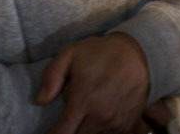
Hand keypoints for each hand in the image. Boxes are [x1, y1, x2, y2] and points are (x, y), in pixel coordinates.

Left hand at [37, 34, 151, 133]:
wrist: (138, 54)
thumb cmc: (100, 53)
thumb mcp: (70, 54)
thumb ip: (51, 76)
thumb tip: (41, 100)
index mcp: (83, 101)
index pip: (62, 133)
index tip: (50, 131)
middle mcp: (100, 117)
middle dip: (70, 131)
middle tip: (70, 118)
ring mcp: (116, 124)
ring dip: (87, 129)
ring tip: (87, 113)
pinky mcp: (129, 126)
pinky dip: (105, 131)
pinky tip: (102, 119)